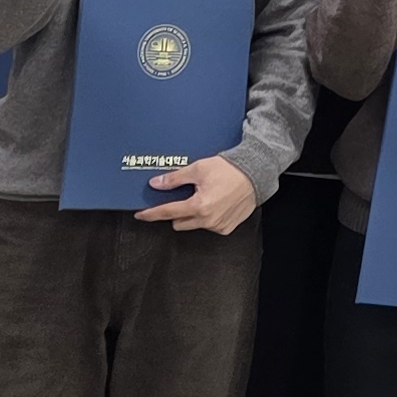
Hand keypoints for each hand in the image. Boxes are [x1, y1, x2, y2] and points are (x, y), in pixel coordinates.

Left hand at [139, 155, 257, 232]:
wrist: (256, 173)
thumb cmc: (229, 169)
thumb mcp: (198, 168)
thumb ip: (175, 179)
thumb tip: (156, 184)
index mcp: (198, 206)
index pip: (167, 212)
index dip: (151, 213)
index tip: (141, 214)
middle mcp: (207, 219)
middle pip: (178, 222)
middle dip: (176, 212)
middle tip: (183, 197)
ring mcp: (218, 225)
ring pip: (194, 225)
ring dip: (192, 215)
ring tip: (203, 197)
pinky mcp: (227, 227)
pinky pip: (209, 226)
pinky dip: (208, 217)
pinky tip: (215, 203)